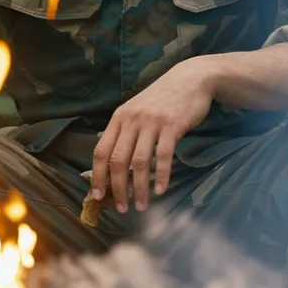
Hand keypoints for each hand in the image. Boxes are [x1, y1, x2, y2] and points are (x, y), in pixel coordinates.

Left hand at [90, 57, 214, 211]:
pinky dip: (161, 176)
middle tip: (121, 208)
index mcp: (119, 117)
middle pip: (117, 159)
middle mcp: (132, 119)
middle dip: (117, 188)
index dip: (97, 175)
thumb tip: (114, 164)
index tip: (98, 196)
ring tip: (141, 206)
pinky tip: (161, 190)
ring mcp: (152, 122)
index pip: (101, 150)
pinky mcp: (172, 125)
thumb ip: (126, 131)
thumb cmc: (162, 99)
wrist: (190, 79)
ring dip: (138, 188)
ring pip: (139, 161)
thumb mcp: (137, 110)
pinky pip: (164, 155)